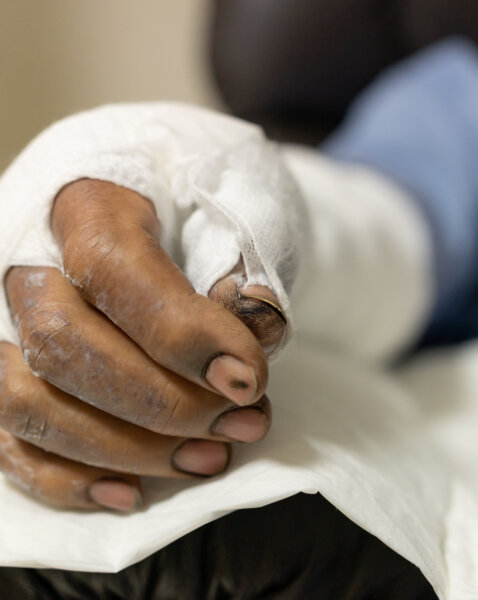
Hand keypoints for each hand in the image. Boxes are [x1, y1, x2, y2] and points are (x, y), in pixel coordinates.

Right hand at [0, 179, 284, 510]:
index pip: (113, 269)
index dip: (180, 334)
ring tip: (210, 458)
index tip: (246, 378)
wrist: (166, 194)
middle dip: (161, 402)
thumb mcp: (239, 199)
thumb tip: (246, 336)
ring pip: (30, 402)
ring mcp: (7, 323)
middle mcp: (28, 262)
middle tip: (242, 422)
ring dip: (126, 448)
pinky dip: (67, 478)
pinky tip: (131, 492)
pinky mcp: (14, 372)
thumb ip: (245, 256)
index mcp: (85, 200)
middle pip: (63, 344)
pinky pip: (14, 439)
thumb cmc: (204, 195)